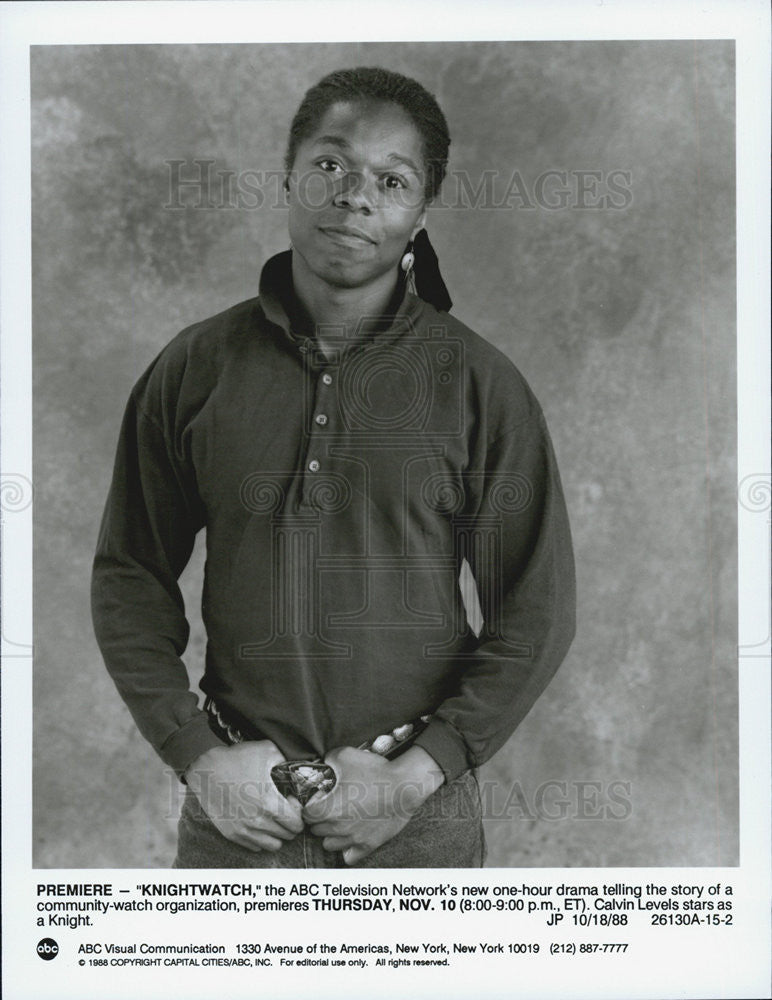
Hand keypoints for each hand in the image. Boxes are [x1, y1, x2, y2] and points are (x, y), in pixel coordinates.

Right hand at [185, 741, 303, 851]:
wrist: (204, 768)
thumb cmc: (236, 758)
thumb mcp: (267, 750)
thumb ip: (285, 761)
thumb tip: (294, 770)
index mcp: (270, 803)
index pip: (297, 824)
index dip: (298, 812)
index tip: (291, 801)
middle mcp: (258, 821)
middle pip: (287, 835)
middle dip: (290, 822)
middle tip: (283, 808)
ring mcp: (243, 830)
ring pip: (273, 845)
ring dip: (277, 833)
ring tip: (272, 818)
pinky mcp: (231, 833)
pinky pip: (254, 846)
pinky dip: (261, 838)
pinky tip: (258, 822)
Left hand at [302, 745, 443, 864]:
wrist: (404, 786)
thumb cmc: (375, 770)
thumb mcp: (345, 755)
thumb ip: (328, 759)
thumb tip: (323, 763)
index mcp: (327, 809)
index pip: (305, 815)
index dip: (310, 805)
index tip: (319, 799)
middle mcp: (337, 828)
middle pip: (316, 830)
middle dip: (319, 819)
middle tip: (330, 807)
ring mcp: (352, 839)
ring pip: (329, 845)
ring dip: (331, 834)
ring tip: (340, 821)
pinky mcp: (368, 845)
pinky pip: (348, 857)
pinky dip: (347, 848)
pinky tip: (352, 835)